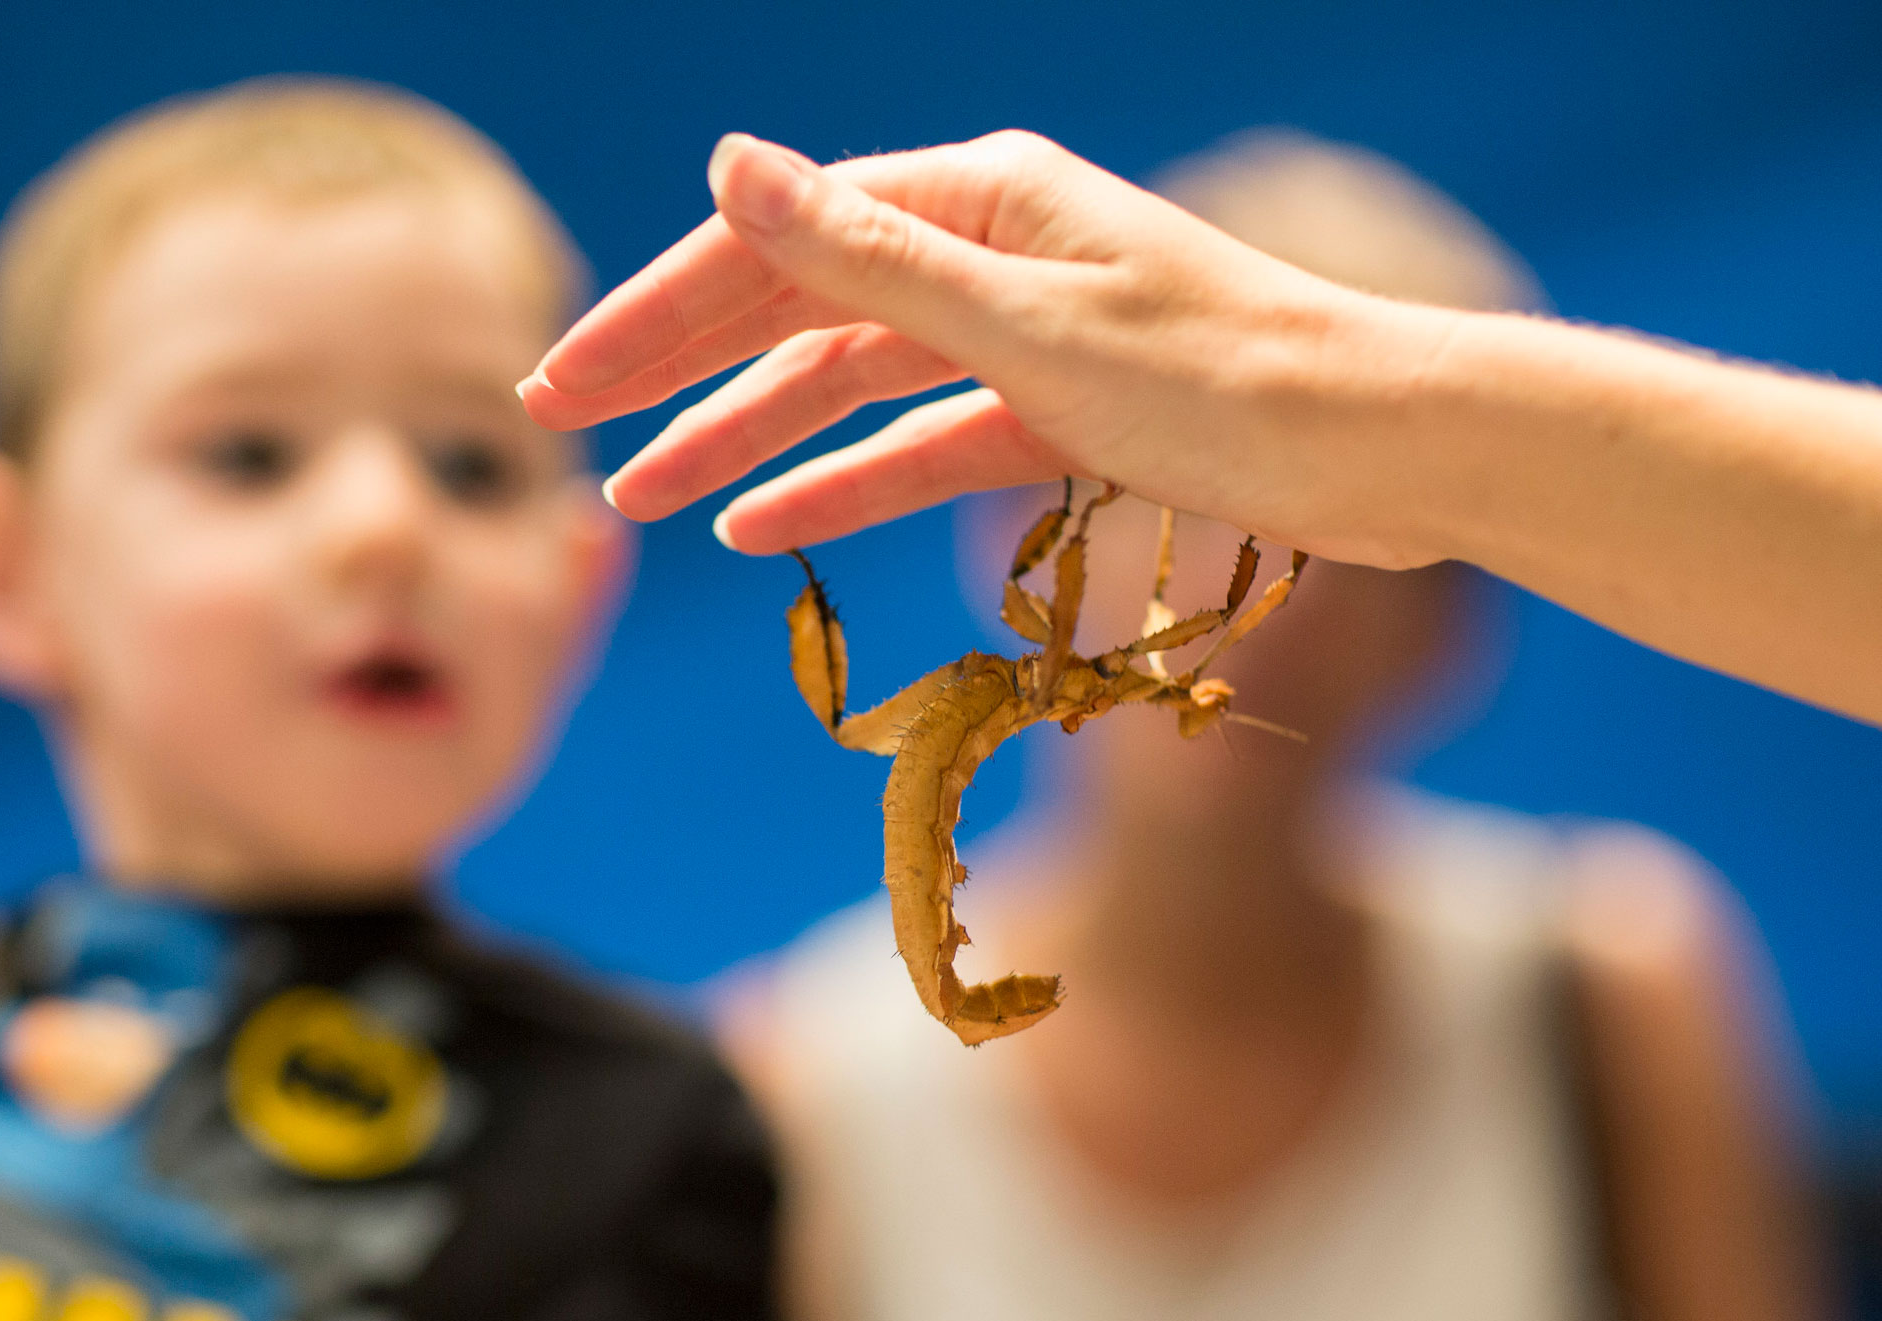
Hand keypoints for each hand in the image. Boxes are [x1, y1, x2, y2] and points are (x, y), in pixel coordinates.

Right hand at [519, 131, 1456, 567]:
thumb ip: (867, 258)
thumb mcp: (1025, 321)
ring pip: (849, 387)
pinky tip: (769, 526)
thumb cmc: (1223, 377)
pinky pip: (921, 446)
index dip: (663, 310)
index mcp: (977, 197)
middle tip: (566, 427)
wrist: (1384, 452)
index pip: (778, 244)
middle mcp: (987, 250)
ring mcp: (1018, 335)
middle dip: (679, 370)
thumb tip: (729, 163)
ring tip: (645, 501)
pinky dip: (846, 484)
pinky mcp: (1054, 414)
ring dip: (748, 441)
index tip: (568, 376)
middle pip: (797, 307)